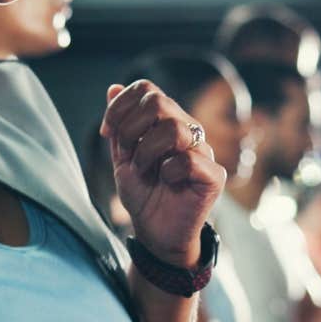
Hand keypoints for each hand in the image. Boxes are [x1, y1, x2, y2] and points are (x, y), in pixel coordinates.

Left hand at [98, 80, 224, 265]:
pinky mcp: (213, 176)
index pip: (146, 89)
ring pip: (173, 128)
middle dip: (130, 128)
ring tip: (144, 170)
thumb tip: (112, 88)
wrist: (156, 233)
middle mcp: (187, 130)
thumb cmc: (143, 194)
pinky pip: (189, 161)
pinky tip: (167, 182)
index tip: (107, 133)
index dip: (120, 106)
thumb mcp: (122, 158)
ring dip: (147, 152)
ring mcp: (203, 151)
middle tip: (127, 154)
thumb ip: (119, 125)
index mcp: (166, 120)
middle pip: (158, 102)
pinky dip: (168, 172)